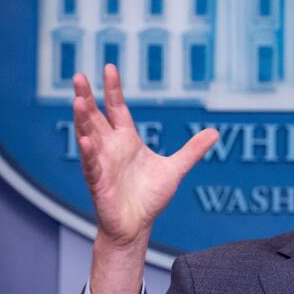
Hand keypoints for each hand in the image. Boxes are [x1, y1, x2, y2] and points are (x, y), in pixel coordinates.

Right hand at [75, 66, 217, 293]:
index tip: (110, 67)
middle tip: (78, 76)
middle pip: (95, 117)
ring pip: (88, 136)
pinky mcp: (98, 183)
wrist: (138, 226)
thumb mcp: (175, 169)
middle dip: (86, 97)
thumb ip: (192, 150)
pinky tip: (86, 140)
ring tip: (78, 100)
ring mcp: (101, 164)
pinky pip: (91, 166)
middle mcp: (110, 148)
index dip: (113, 89)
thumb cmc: (150, 197)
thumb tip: (215, 132)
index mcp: (126, 140)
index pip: (116, 108)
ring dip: (82, 119)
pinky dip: (89, 154)